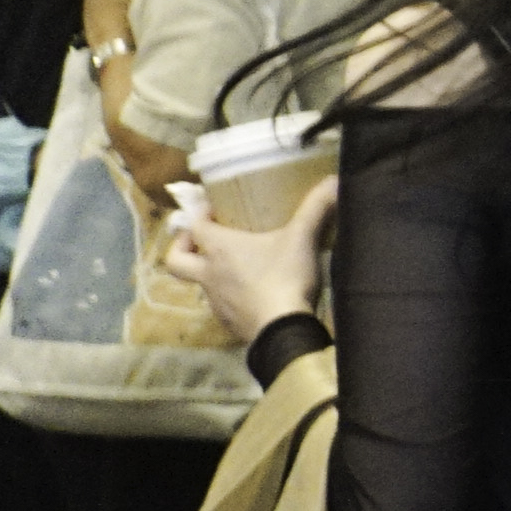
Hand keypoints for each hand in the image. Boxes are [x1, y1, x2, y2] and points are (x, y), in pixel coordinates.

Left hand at [163, 174, 336, 344]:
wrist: (283, 330)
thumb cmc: (284, 277)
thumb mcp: (303, 237)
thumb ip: (317, 207)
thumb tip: (335, 180)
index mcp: (220, 249)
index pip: (194, 226)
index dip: (199, 214)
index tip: (212, 208)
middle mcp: (209, 274)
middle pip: (175, 261)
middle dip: (182, 247)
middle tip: (199, 241)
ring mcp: (215, 302)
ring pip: (200, 284)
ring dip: (211, 273)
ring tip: (238, 268)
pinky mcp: (228, 323)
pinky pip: (222, 305)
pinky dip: (231, 297)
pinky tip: (254, 295)